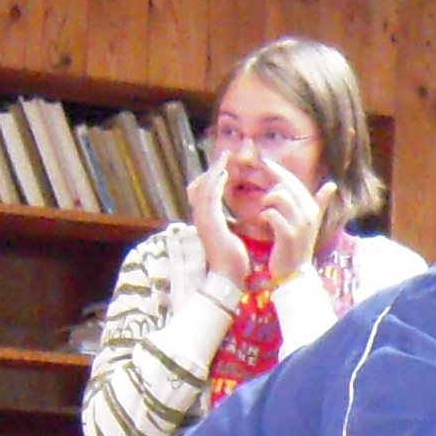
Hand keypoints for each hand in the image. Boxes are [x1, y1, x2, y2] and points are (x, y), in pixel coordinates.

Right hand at [187, 153, 254, 291]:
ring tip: (224, 159)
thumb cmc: (232, 261)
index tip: (225, 168)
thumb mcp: (230, 238)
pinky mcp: (209, 223)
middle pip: (200, 186)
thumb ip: (228, 226)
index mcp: (206, 222)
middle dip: (212, 170)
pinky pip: (210, 197)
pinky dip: (216, 184)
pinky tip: (225, 174)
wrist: (228, 278)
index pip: (205, 194)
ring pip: (204, 188)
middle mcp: (201, 218)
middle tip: (223, 156)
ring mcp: (203, 220)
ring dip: (214, 172)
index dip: (213, 179)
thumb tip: (234, 220)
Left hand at [248, 157, 324, 287]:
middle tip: (261, 193)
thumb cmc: (298, 246)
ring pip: (279, 197)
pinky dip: (263, 216)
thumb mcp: (311, 223)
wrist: (296, 273)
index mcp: (312, 208)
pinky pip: (272, 214)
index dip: (277, 170)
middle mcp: (309, 214)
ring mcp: (300, 224)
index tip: (263, 162)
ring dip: (266, 202)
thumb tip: (332, 185)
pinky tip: (262, 222)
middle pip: (286, 186)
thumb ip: (320, 203)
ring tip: (263, 212)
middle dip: (270, 186)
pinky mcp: (288, 235)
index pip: (293, 181)